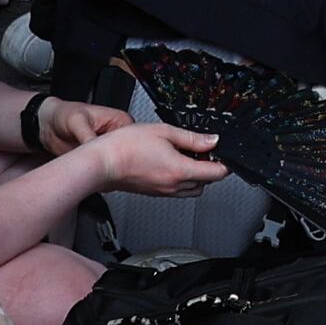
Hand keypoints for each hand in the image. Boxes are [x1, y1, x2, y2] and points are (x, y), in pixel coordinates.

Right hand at [89, 120, 228, 196]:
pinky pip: (176, 190)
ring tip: (184, 156)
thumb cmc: (125, 146)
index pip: (216, 174)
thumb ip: (191, 138)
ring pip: (191, 189)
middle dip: (209, 168)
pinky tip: (170, 162)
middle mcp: (173, 186)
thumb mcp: (164, 131)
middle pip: (206, 183)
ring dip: (195, 176)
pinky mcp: (153, 193)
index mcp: (180, 171)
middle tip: (202, 150)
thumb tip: (212, 140)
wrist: (102, 162)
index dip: (224, 163)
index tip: (223, 153)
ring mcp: (163, 192)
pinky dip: (180, 179)